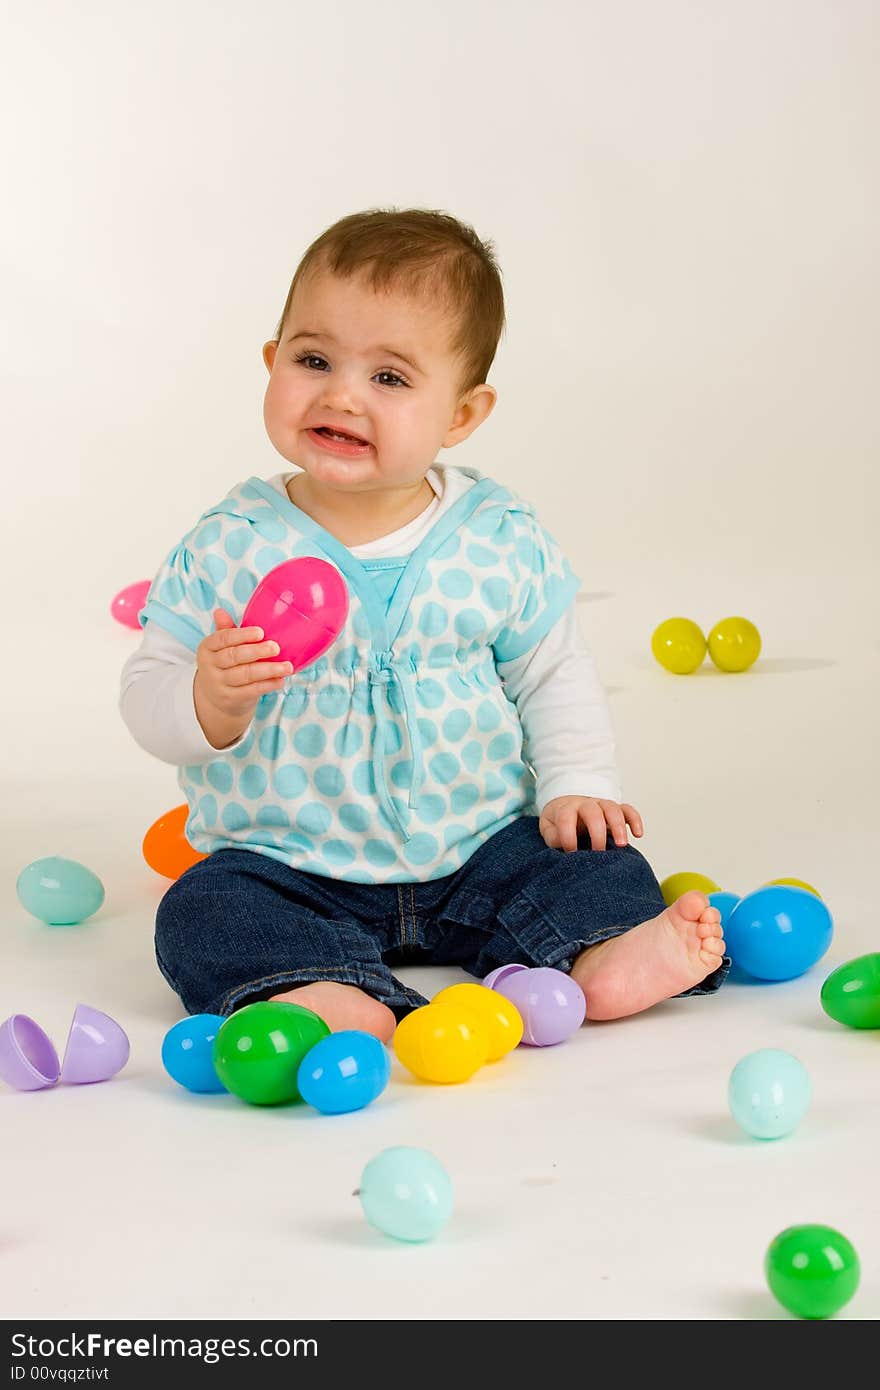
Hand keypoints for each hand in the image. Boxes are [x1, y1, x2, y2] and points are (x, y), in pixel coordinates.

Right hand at [195, 609, 292, 727]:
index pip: (223, 639)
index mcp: (207, 648)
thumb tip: (220, 611)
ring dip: (268, 670)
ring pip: (245, 675)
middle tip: (275, 648)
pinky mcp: (230, 699)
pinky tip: (280, 680)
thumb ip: (225, 631)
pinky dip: (268, 685)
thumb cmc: (224, 665)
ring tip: (287, 666)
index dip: (242, 635)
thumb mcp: (221, 648)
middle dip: (257, 651)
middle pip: (234, 657)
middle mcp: (210, 666)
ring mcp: (219, 684)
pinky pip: (252, 691)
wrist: (216, 698)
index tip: (260, 632)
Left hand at [539, 796, 643, 852]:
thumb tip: (564, 845)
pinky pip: (628, 810)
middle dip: (597, 832)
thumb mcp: (549, 828)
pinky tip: (638, 834)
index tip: (571, 852)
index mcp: (566, 808)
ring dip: (618, 826)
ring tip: (621, 845)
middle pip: (593, 811)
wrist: (568, 805)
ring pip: (613, 809)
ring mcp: (602, 805)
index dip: (568, 836)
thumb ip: (553, 837)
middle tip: (598, 851)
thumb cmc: (559, 822)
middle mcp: (585, 804)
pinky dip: (635, 820)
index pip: (566, 817)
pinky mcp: (616, 810)